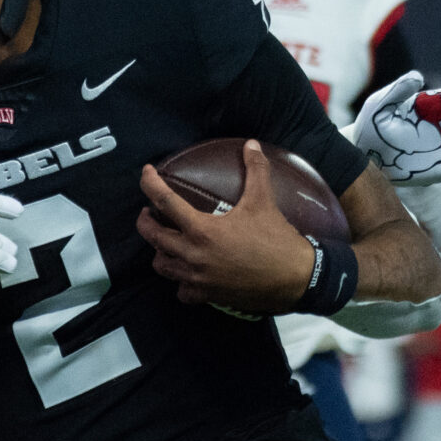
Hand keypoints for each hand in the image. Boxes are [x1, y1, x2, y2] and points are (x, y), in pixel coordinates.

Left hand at [137, 141, 316, 313]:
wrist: (295, 279)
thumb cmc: (276, 239)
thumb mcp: (263, 201)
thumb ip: (255, 170)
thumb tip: (251, 144)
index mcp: (202, 230)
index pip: (165, 202)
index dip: (150, 184)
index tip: (146, 174)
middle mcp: (193, 255)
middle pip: (153, 237)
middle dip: (146, 222)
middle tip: (148, 212)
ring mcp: (197, 278)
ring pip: (162, 266)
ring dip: (159, 251)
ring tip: (165, 241)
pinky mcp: (207, 296)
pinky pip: (181, 291)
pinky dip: (179, 281)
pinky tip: (187, 273)